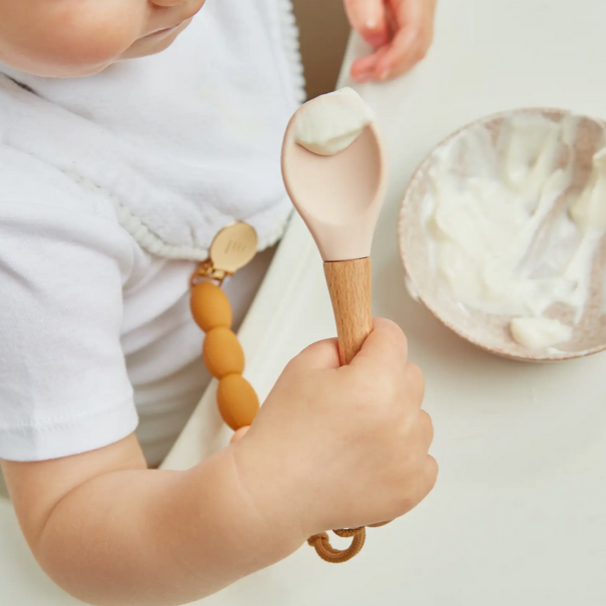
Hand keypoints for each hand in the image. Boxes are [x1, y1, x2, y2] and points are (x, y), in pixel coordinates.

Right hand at [232, 318, 436, 537]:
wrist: (271, 494)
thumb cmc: (282, 431)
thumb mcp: (301, 367)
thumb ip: (336, 345)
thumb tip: (359, 348)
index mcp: (375, 381)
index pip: (393, 336)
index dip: (373, 335)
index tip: (363, 343)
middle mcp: (401, 417)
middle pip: (411, 375)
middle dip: (385, 376)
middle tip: (352, 395)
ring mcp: (411, 456)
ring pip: (418, 417)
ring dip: (396, 416)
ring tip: (358, 433)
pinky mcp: (412, 488)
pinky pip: (423, 457)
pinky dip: (402, 455)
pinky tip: (370, 459)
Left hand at [344, 0, 436, 81]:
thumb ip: (364, 8)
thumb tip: (374, 36)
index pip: (414, 33)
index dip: (395, 58)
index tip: (376, 71)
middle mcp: (424, 0)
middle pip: (417, 45)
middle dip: (390, 66)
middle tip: (362, 72)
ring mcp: (421, 7)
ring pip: (414, 46)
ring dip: (391, 62)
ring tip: (365, 67)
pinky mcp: (412, 12)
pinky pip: (407, 39)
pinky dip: (392, 53)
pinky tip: (376, 56)